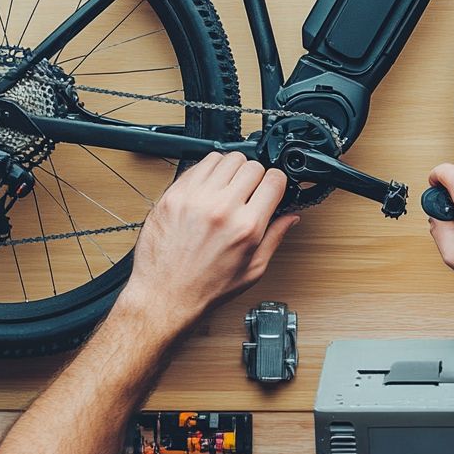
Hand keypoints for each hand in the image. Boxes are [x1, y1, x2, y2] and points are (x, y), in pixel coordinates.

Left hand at [116, 152, 299, 327]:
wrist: (163, 295)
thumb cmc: (204, 288)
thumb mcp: (252, 270)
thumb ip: (274, 238)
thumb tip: (290, 218)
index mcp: (246, 227)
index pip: (274, 180)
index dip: (277, 183)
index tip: (272, 189)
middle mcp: (221, 208)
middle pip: (252, 165)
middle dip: (256, 176)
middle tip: (249, 192)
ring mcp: (195, 198)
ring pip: (226, 158)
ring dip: (232, 170)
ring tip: (228, 187)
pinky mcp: (174, 194)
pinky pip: (199, 165)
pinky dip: (208, 171)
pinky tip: (209, 188)